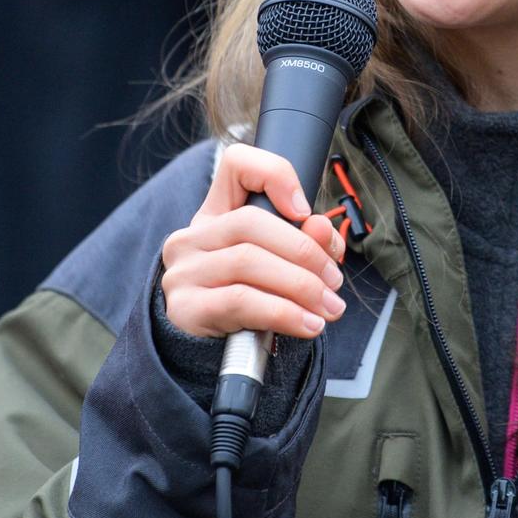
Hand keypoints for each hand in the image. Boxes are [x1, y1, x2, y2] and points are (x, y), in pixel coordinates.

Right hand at [160, 144, 348, 340]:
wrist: (209, 352)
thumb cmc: (249, 300)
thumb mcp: (278, 267)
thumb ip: (304, 242)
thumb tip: (321, 227)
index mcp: (215, 216)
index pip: (236, 165)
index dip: (274, 175)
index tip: (304, 210)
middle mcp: (192, 237)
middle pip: (251, 222)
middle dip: (304, 251)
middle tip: (333, 281)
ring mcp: (184, 272)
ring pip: (248, 262)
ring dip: (301, 286)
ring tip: (329, 307)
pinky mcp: (186, 308)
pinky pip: (241, 301)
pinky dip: (284, 313)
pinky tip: (308, 324)